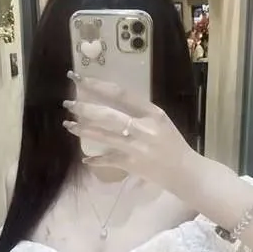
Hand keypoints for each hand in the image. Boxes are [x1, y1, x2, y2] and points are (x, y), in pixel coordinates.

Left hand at [62, 71, 196, 187]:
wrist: (184, 171)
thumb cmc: (173, 144)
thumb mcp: (160, 122)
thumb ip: (139, 112)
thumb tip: (112, 104)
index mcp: (152, 113)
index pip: (120, 94)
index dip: (98, 85)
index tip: (80, 79)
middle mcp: (143, 127)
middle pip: (108, 114)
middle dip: (85, 108)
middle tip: (68, 103)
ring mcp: (136, 147)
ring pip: (104, 135)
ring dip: (83, 130)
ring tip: (68, 125)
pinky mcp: (132, 164)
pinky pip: (109, 160)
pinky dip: (96, 160)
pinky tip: (86, 159)